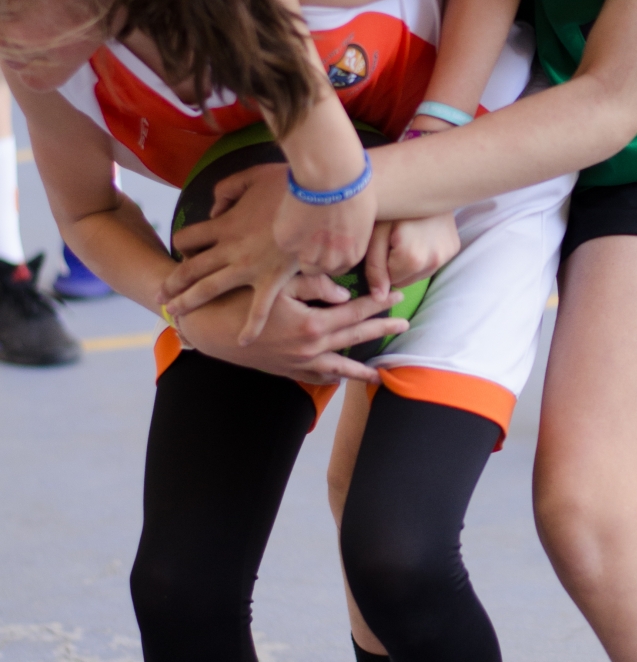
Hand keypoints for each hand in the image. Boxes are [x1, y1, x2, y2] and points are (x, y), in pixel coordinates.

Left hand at [159, 163, 298, 341]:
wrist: (319, 197)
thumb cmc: (288, 184)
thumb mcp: (251, 177)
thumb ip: (227, 190)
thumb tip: (216, 209)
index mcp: (224, 224)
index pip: (187, 238)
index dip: (182, 242)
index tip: (185, 250)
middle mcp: (229, 249)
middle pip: (189, 269)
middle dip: (171, 284)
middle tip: (160, 296)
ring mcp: (249, 268)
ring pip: (209, 290)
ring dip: (189, 303)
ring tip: (175, 317)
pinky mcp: (273, 279)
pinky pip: (259, 309)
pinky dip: (250, 327)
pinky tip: (242, 342)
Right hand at [178, 273, 406, 384]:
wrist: (207, 326)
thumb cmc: (241, 298)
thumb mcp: (278, 282)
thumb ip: (314, 285)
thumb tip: (343, 293)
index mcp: (312, 325)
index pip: (354, 311)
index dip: (377, 303)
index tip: (397, 296)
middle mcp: (309, 348)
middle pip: (354, 338)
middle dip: (380, 330)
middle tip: (404, 325)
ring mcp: (297, 363)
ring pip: (338, 366)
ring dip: (359, 367)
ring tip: (378, 371)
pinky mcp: (284, 370)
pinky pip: (314, 378)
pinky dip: (330, 379)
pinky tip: (339, 379)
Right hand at [272, 176, 377, 286]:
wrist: (332, 175)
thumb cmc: (354, 187)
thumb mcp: (361, 217)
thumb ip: (349, 233)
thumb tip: (341, 229)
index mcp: (352, 255)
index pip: (338, 267)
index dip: (329, 255)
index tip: (325, 242)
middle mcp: (330, 261)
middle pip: (317, 268)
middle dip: (314, 254)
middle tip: (310, 231)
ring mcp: (307, 254)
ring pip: (300, 261)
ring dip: (299, 246)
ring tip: (300, 222)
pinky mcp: (287, 242)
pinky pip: (284, 241)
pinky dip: (286, 229)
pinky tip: (292, 211)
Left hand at [365, 212, 460, 295]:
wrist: (425, 179)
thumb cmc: (393, 205)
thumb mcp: (375, 233)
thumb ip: (374, 267)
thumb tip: (378, 297)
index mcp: (412, 258)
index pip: (390, 281)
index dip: (381, 264)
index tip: (381, 243)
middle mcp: (434, 260)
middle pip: (405, 280)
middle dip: (395, 265)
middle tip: (392, 238)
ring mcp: (447, 254)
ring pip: (419, 273)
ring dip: (409, 261)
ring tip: (406, 234)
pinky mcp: (454, 247)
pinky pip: (432, 262)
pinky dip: (423, 254)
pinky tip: (419, 234)